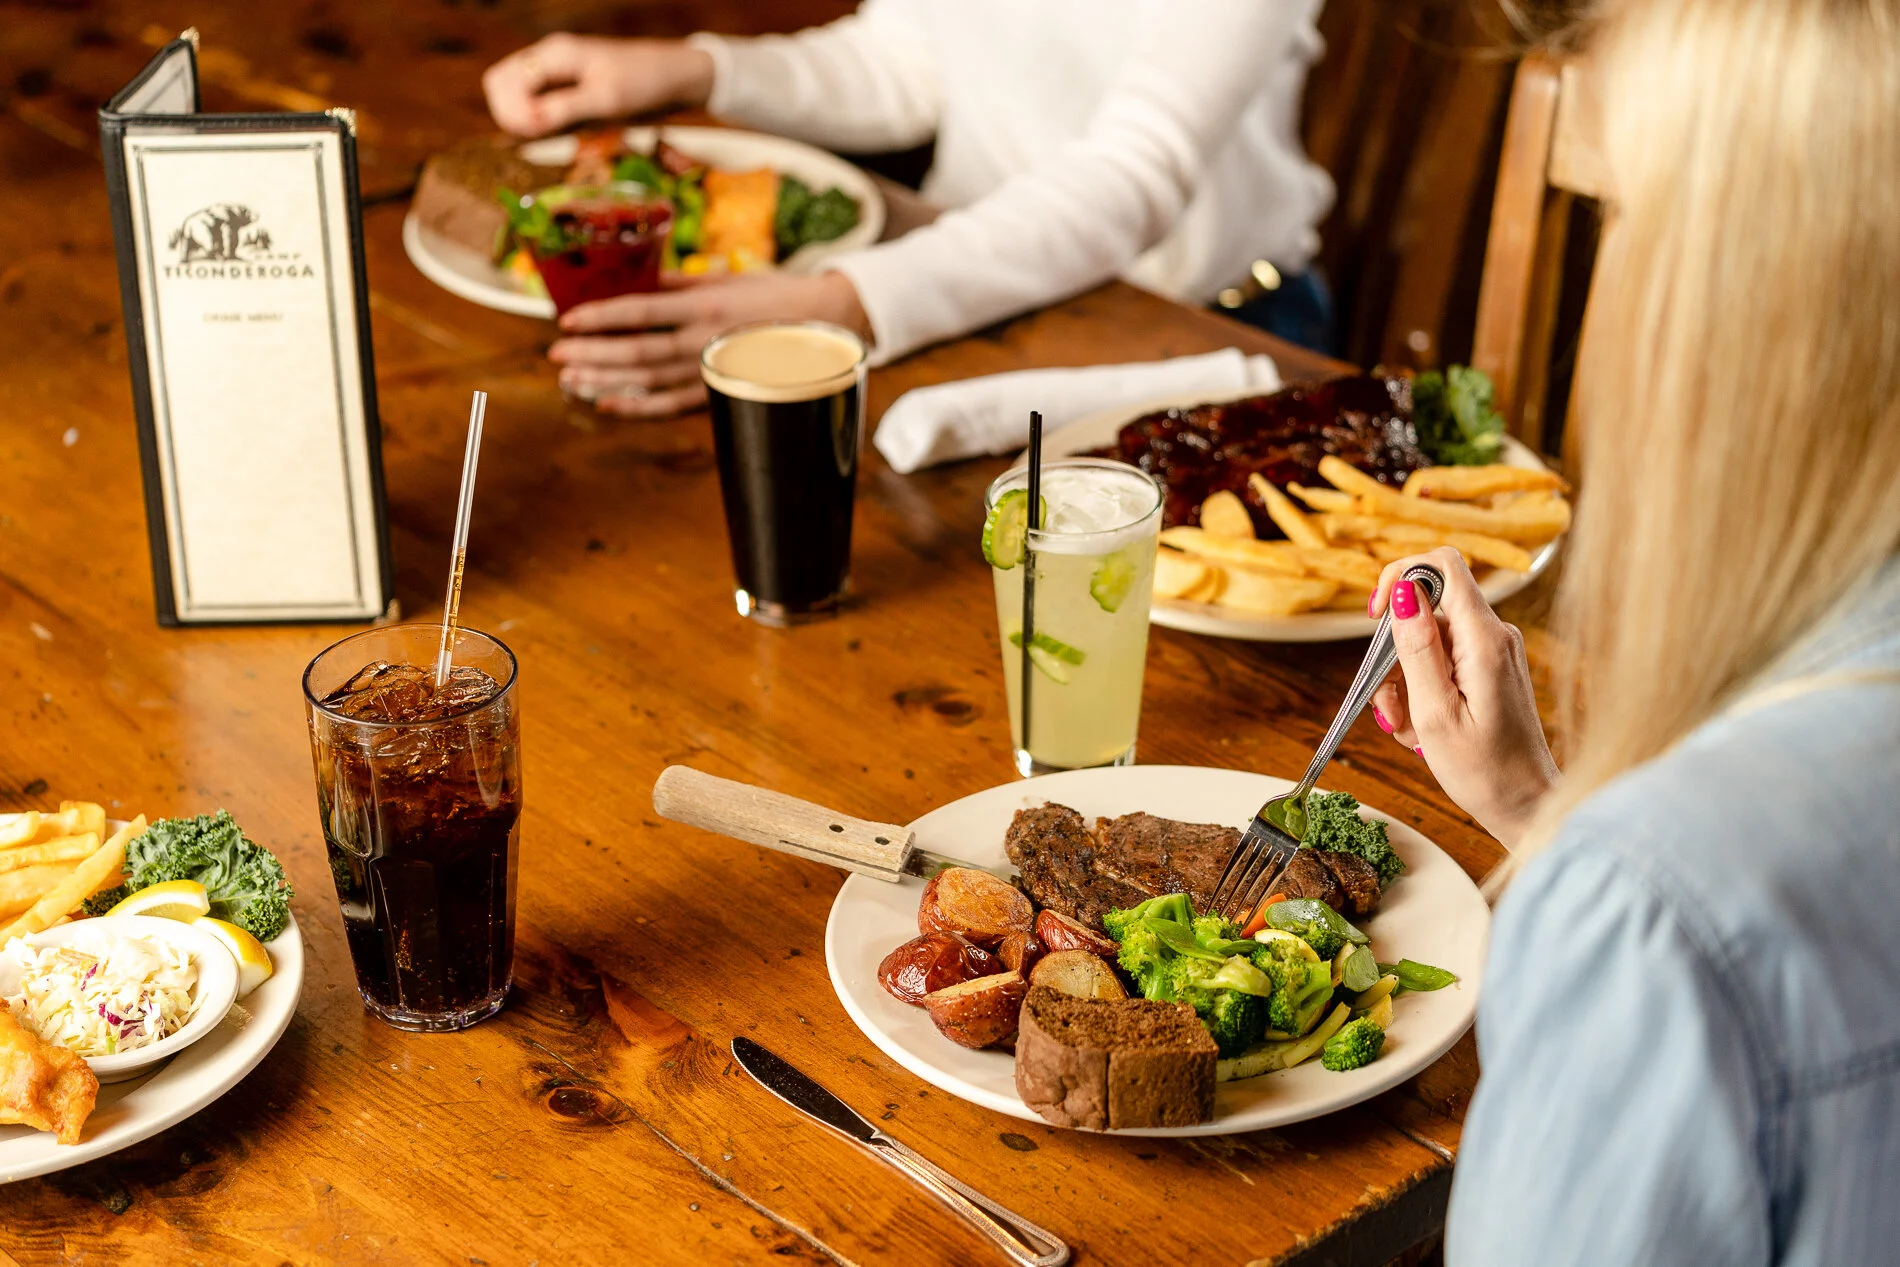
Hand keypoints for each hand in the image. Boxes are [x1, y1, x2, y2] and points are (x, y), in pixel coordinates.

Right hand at [482, 35, 714, 137]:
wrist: (673, 77)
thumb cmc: (643, 83)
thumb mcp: (606, 99)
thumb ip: (564, 109)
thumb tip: (527, 125)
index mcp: (554, 54)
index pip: (504, 82)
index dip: (512, 113)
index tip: (537, 134)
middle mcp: (548, 60)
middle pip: (500, 86)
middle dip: (509, 115)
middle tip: (538, 137)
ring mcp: (555, 74)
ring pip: (515, 96)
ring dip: (522, 119)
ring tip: (549, 135)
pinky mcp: (565, 89)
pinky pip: (535, 104)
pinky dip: (537, 121)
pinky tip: (557, 132)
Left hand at [548, 271, 871, 417]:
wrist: (825, 328)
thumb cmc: (773, 298)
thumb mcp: (726, 279)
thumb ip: (678, 281)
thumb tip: (634, 279)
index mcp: (706, 305)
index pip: (641, 310)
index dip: (601, 316)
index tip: (567, 319)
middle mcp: (705, 341)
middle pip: (637, 352)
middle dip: (591, 354)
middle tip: (555, 354)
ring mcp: (712, 373)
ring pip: (648, 383)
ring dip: (604, 383)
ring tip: (569, 380)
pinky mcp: (720, 395)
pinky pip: (671, 407)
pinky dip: (638, 409)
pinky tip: (608, 405)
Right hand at [1368, 547, 1558, 848]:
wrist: (1528, 807)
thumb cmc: (1484, 771)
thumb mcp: (1435, 713)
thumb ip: (1417, 647)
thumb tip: (1402, 590)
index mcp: (1483, 640)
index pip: (1441, 564)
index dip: (1399, 575)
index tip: (1375, 613)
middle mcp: (1494, 636)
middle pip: (1426, 610)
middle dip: (1394, 654)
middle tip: (1390, 707)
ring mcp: (1494, 652)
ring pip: (1428, 642)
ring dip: (1404, 682)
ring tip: (1406, 729)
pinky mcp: (1490, 670)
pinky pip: (1443, 663)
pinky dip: (1422, 692)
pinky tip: (1422, 729)